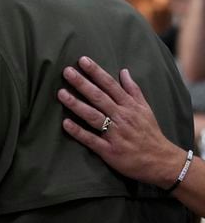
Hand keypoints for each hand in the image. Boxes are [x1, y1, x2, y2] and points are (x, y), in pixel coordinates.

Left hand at [58, 56, 184, 188]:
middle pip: (99, 98)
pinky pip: (91, 140)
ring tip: (60, 94)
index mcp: (129, 106)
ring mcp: (115, 134)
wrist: (162, 162)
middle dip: (82, 83)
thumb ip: (133, 90)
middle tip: (67, 71)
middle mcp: (122, 117)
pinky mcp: (109, 151)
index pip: (110, 85)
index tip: (82, 60)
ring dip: (76, 105)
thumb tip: (124, 71)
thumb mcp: (145, 109)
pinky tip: (65, 123)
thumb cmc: (150, 133)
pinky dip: (79, 132)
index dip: (96, 72)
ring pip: (93, 116)